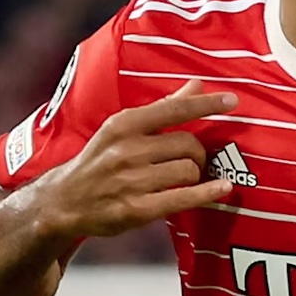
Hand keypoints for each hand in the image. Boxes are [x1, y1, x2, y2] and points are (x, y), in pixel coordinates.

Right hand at [34, 79, 238, 237]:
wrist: (63, 201)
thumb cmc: (99, 160)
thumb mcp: (122, 129)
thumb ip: (162, 108)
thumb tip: (196, 85)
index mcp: (124, 125)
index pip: (173, 109)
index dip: (206, 104)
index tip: (232, 100)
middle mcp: (126, 151)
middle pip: (187, 144)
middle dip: (198, 152)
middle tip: (194, 159)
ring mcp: (130, 181)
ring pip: (188, 171)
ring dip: (196, 175)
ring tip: (187, 177)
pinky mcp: (135, 210)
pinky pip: (183, 198)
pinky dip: (207, 193)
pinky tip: (222, 189)